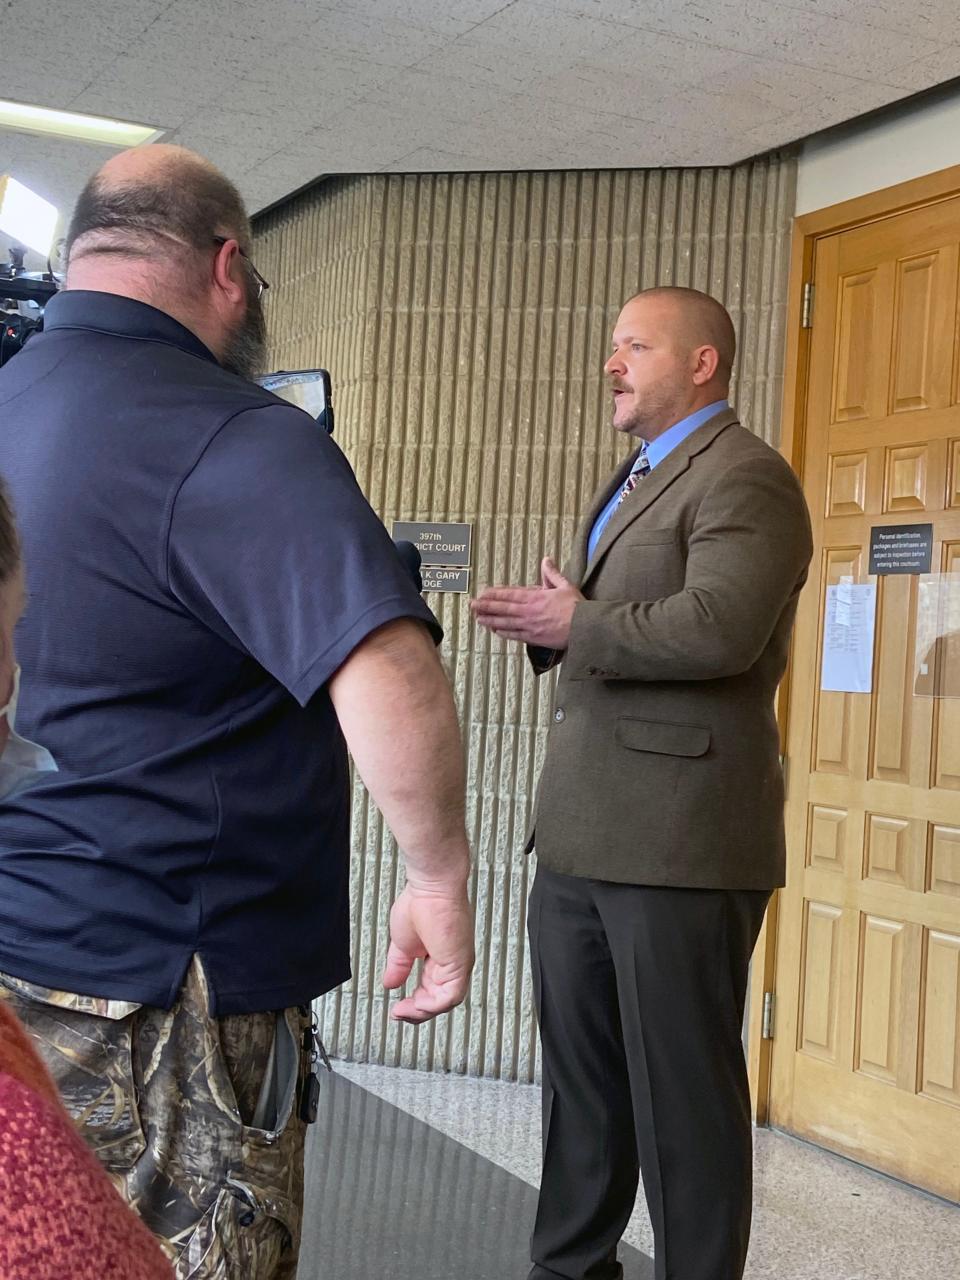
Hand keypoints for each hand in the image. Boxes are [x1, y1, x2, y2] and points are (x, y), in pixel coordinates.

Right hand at [383, 880, 474, 1023]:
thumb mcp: (403, 944)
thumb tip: (390, 983)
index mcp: (441, 957)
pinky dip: (432, 1004)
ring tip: (404, 1011)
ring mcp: (458, 963)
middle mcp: (452, 962)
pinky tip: (416, 1004)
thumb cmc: (421, 902)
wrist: (430, 887)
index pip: (431, 990)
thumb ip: (398, 966)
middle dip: (417, 1011)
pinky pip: (451, 995)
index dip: (414, 1003)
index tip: (397, 1007)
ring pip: (446, 1002)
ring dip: (422, 1011)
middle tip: (399, 1013)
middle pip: (439, 1000)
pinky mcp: (459, 963)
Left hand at [470, 557, 582, 647]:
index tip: (483, 592)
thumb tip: (546, 560)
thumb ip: (552, 574)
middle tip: (472, 604)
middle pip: (503, 608)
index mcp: (536, 597)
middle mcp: (529, 611)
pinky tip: (495, 630)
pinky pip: (515, 635)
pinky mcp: (535, 638)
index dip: (495, 593)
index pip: (510, 594)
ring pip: (505, 622)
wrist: (585, 628)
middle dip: (486, 606)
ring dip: (490, 620)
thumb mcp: (565, 586)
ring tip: (478, 618)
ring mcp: (530, 626)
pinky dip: (504, 633)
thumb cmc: (578, 608)